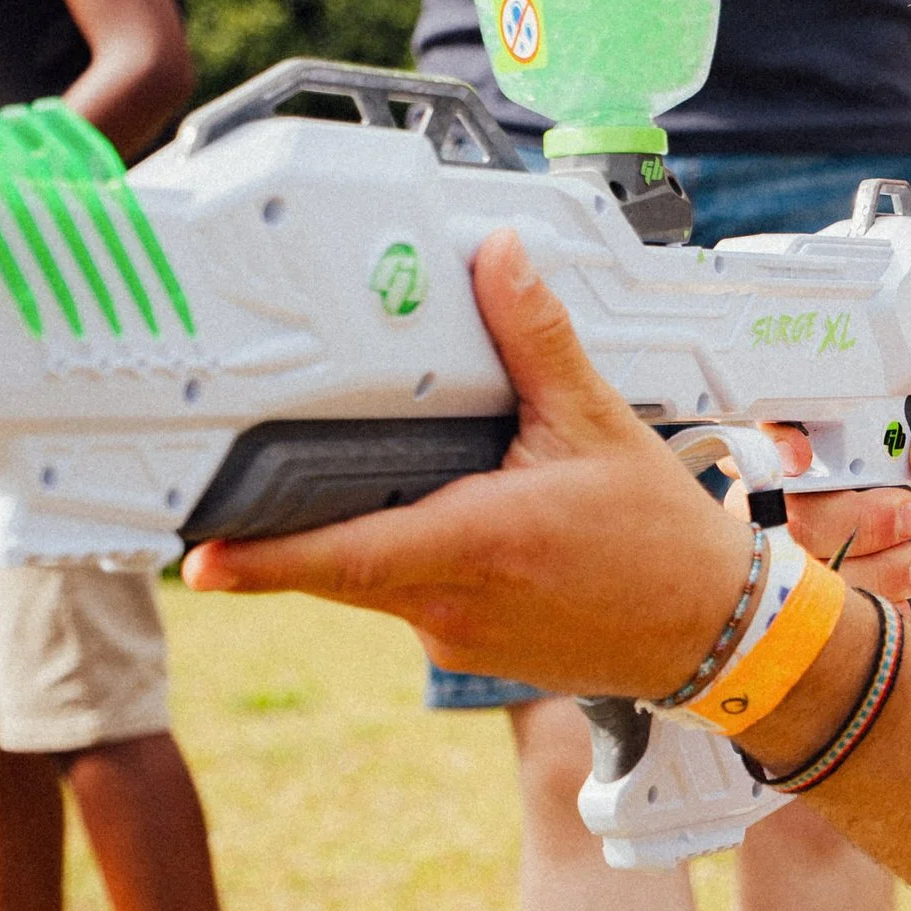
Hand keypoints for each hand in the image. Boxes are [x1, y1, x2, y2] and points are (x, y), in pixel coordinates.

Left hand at [183, 232, 751, 693]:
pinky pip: (408, 595)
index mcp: (475, 546)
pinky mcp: (464, 652)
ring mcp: (453, 639)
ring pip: (371, 577)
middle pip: (336, 560)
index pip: (345, 555)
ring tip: (422, 476)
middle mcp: (449, 605)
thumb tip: (499, 259)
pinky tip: (462, 517)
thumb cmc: (660, 541)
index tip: (199, 559)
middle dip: (296, 518)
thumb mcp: (599, 423)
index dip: (263, 560)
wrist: (710, 633)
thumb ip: (536, 338)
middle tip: (251, 474)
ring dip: (370, 526)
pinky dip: (413, 553)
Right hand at [762, 392, 910, 598]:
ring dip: (876, 571)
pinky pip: (830, 615)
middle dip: (854, 520)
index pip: (773, 432)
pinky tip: (903, 596)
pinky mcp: (810, 599)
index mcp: (816, 435)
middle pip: (794, 513)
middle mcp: (788, 492)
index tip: (802, 459)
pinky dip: (875, 605)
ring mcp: (791, 550)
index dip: (779, 445)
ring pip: (813, 572)